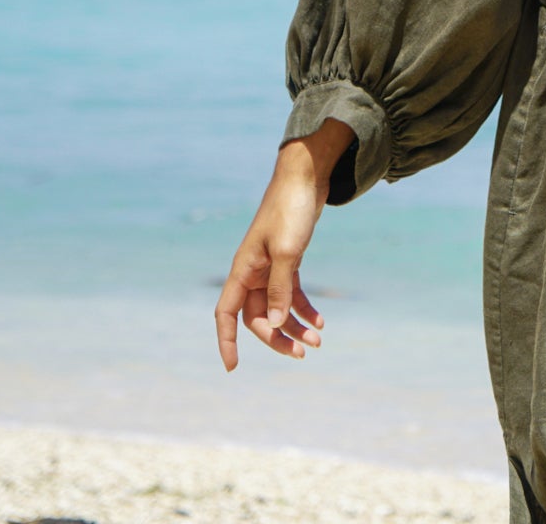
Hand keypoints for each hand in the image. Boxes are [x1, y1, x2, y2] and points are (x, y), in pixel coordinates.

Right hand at [214, 119, 353, 370]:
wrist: (306, 178)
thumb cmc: (290, 210)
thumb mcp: (286, 251)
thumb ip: (279, 288)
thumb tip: (276, 324)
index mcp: (242, 269)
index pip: (226, 313)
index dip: (226, 341)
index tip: (233, 368)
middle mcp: (252, 272)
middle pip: (258, 317)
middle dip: (277, 338)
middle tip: (301, 354)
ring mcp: (269, 267)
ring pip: (277, 308)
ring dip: (294, 326)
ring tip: (317, 342)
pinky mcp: (287, 261)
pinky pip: (291, 294)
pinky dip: (304, 309)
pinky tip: (320, 322)